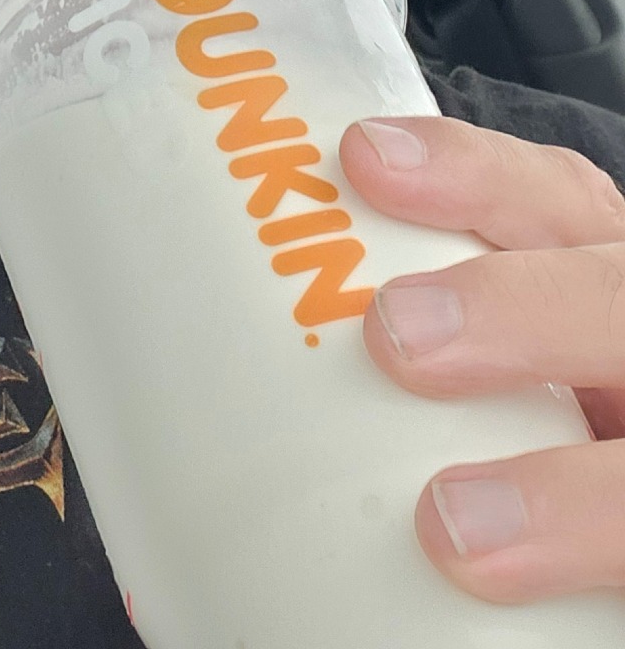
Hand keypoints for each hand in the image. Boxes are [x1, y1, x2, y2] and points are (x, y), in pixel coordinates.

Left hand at [339, 115, 624, 604]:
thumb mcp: (495, 364)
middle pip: (617, 298)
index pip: (550, 196)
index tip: (362, 158)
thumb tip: (182, 402)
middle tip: (396, 335)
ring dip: (569, 499)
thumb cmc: (517, 426)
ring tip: (451, 529)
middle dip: (518, 308)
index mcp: (594, 279)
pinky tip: (532, 607)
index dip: (470, 171)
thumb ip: (396, 349)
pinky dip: (599, 573)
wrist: (622, 551)